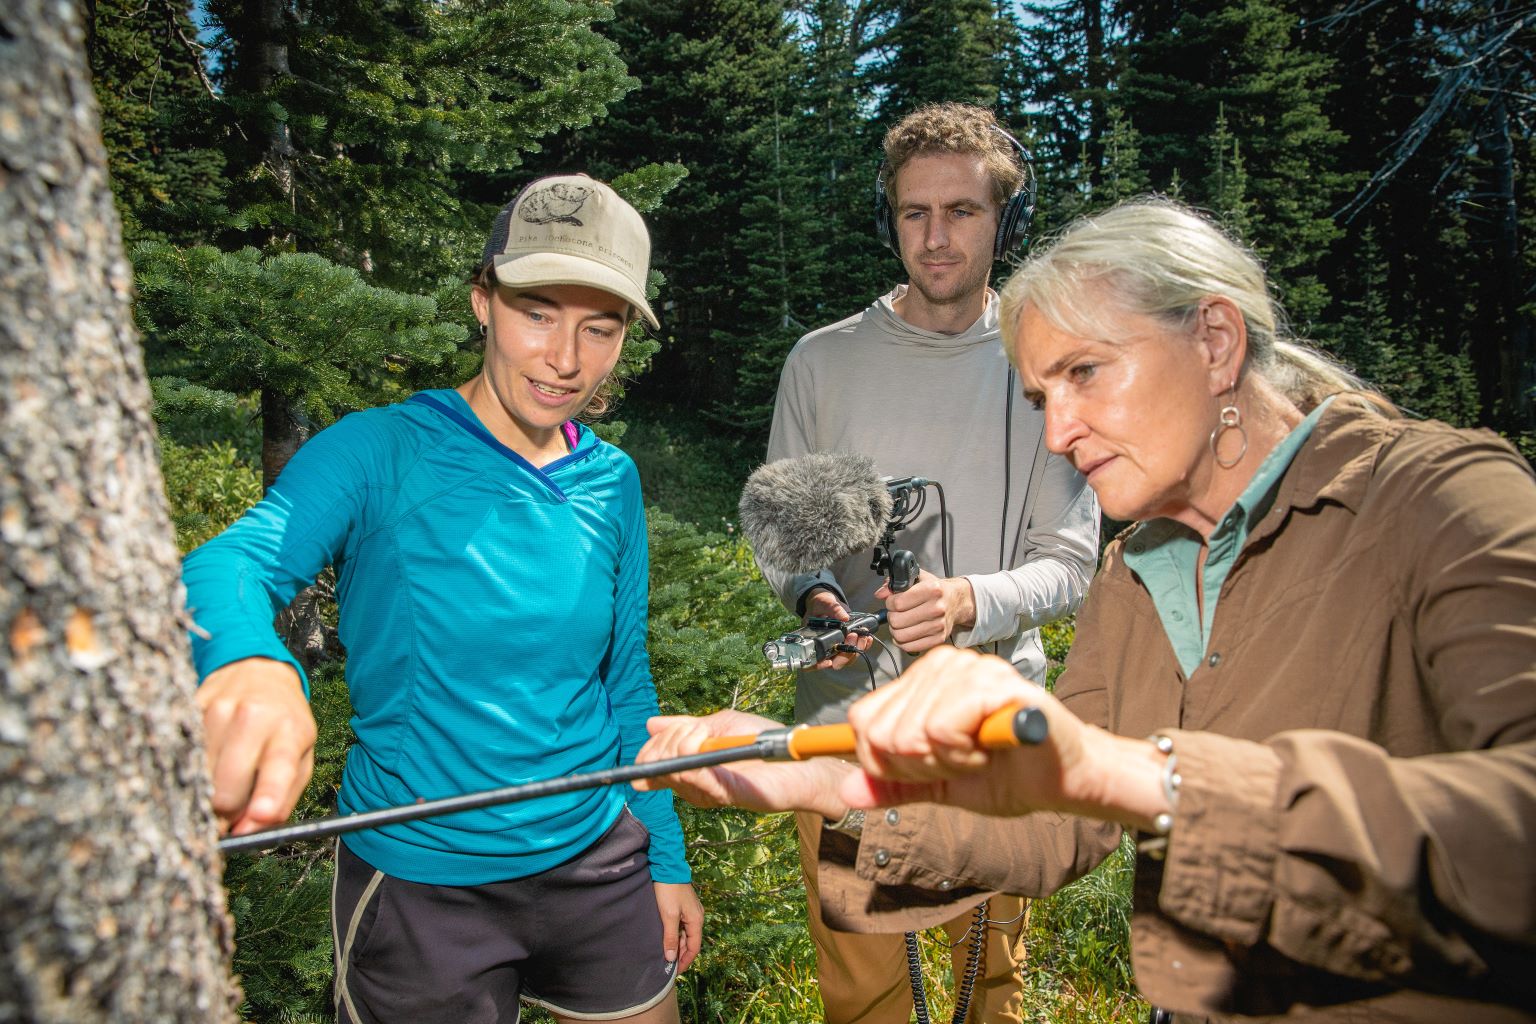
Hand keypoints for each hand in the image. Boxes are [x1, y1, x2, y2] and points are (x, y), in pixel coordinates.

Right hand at [197, 657, 315, 835]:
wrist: (258, 673)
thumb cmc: (283, 726)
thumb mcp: (300, 758)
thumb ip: (282, 800)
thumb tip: (248, 833)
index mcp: (289, 730)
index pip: (278, 768)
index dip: (268, 797)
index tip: (259, 818)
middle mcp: (253, 716)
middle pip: (227, 786)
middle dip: (227, 813)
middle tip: (232, 814)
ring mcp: (216, 711)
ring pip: (199, 778)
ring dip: (207, 792)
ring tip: (223, 779)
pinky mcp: (188, 709)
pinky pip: (181, 758)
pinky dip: (190, 772)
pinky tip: (205, 762)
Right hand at [633, 709, 854, 820]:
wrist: (795, 760)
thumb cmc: (761, 741)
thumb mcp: (719, 724)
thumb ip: (686, 726)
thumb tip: (649, 725)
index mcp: (691, 768)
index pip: (654, 764)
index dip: (650, 750)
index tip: (658, 734)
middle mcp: (695, 784)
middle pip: (660, 765)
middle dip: (668, 741)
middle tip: (695, 731)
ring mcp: (709, 791)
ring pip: (676, 768)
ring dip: (685, 743)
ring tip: (704, 735)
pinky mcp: (725, 793)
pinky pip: (697, 776)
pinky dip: (694, 756)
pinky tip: (702, 744)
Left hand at [653, 881, 703, 972]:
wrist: (667, 866)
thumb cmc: (668, 891)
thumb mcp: (668, 915)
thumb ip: (670, 937)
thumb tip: (671, 958)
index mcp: (696, 921)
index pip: (694, 948)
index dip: (685, 962)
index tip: (674, 972)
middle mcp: (697, 917)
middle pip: (691, 942)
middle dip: (681, 955)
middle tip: (667, 966)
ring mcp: (691, 912)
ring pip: (686, 935)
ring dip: (678, 945)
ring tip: (665, 955)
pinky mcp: (684, 907)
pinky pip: (682, 927)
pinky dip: (676, 936)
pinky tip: (666, 939)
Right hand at [804, 588, 872, 669]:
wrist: (827, 602)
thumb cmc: (820, 604)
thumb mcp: (824, 603)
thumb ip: (833, 609)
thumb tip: (844, 617)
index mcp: (814, 641)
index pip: (813, 661)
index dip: (820, 665)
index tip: (828, 662)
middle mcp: (825, 647)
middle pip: (836, 662)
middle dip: (847, 654)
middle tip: (852, 637)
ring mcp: (837, 647)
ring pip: (848, 658)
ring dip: (857, 649)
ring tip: (862, 635)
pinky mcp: (847, 643)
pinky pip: (856, 650)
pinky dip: (864, 646)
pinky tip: (867, 638)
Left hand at [837, 645, 1099, 818]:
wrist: (1063, 779)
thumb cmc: (1005, 774)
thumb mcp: (938, 784)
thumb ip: (892, 784)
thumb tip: (845, 791)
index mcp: (922, 680)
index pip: (863, 721)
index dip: (885, 762)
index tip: (928, 769)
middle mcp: (940, 664)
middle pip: (881, 733)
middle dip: (917, 768)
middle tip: (960, 761)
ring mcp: (967, 669)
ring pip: (909, 734)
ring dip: (946, 764)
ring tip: (980, 753)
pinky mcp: (991, 684)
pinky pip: (940, 731)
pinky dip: (963, 757)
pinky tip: (991, 749)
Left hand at [875, 574, 976, 653]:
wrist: (957, 602)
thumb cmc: (935, 590)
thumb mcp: (918, 578)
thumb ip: (896, 582)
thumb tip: (881, 593)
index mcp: (932, 589)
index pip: (897, 603)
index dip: (889, 602)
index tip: (892, 601)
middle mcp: (937, 608)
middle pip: (897, 620)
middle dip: (891, 616)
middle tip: (895, 613)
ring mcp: (938, 626)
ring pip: (901, 636)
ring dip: (895, 630)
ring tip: (899, 623)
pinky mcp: (938, 639)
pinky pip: (910, 646)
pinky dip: (902, 642)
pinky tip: (905, 632)